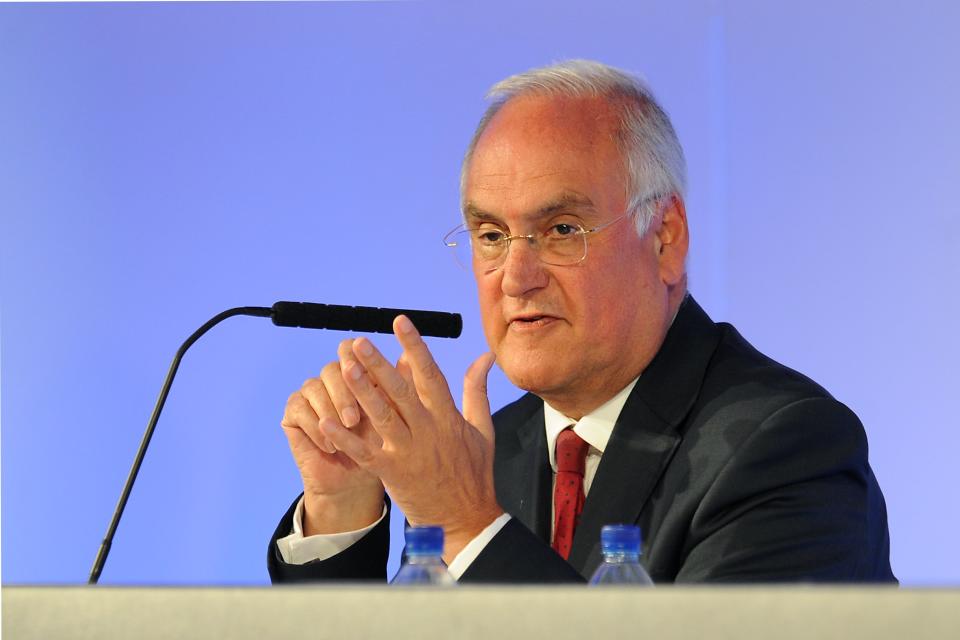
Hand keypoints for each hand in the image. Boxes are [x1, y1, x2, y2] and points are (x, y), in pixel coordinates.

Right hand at [280, 339, 383, 534]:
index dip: (355, 358)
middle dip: (344, 394)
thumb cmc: (379, 445)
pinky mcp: (294, 412)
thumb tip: (412, 357)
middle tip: (354, 420)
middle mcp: (331, 379)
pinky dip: (315, 428)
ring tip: (344, 434)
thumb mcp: (393, 416)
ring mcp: (311, 393)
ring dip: (330, 412)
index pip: (349, 349)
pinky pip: (299, 409)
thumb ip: (400, 385)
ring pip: (313, 387)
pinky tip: (329, 446)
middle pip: (331, 369)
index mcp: (355, 372)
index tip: (366, 375)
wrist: (357, 480)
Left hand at [318, 315, 502, 562]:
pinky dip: (345, 438)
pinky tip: (326, 421)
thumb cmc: (474, 472)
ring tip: (342, 368)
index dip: (414, 346)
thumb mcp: (482, 428)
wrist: (465, 518)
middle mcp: (427, 431)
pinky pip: (364, 452)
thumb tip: (485, 356)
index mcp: (448, 417)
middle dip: (378, 364)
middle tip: (358, 342)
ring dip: (360, 392)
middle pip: (399, 391)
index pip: (430, 374)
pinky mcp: (391, 473)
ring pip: (380, 416)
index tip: (400, 322)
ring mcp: (408, 452)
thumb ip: (477, 390)